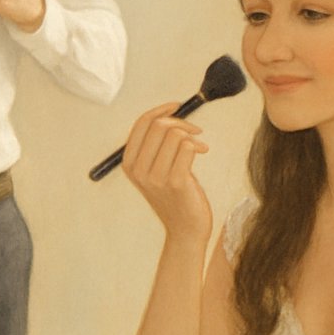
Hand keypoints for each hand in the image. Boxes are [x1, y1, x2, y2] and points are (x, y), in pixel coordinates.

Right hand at [121, 102, 212, 246]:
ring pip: (175, 135)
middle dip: (181, 122)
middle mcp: (138, 170)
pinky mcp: (175, 182)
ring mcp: (155, 177)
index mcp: (130, 163)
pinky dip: (197, 145)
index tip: (176, 106)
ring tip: (199, 146)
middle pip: (158, 126)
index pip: (140, 124)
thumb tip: (169, 115)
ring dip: (192, 136)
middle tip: (195, 131)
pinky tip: (203, 152)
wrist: (186, 229)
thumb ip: (157, 146)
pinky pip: (187, 147)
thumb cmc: (176, 196)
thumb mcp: (157, 170)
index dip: (160, 111)